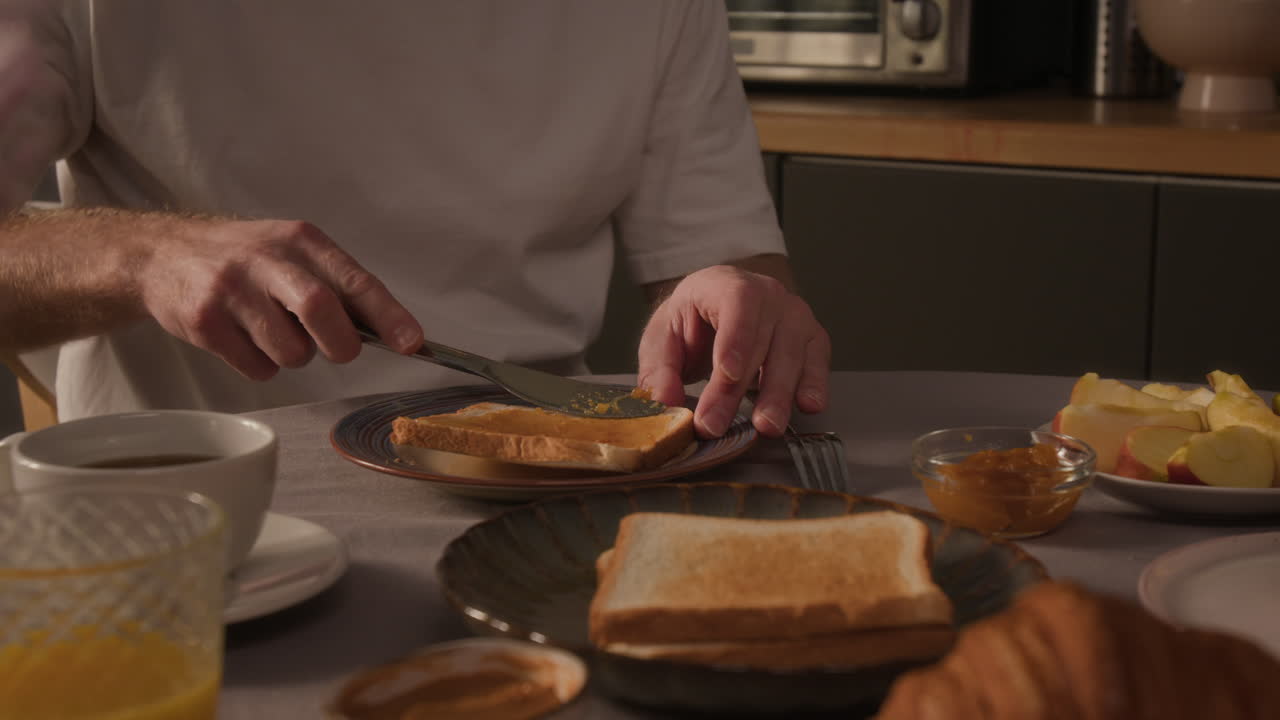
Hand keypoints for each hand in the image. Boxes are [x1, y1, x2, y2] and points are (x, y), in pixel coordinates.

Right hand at [137, 217, 421, 379]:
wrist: (162, 254)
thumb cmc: (246, 260)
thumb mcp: (292, 252)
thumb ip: (337, 286)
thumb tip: (392, 333)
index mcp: (301, 241)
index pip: (354, 280)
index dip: (388, 315)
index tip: (412, 343)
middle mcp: (267, 260)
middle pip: (321, 311)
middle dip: (339, 345)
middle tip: (335, 349)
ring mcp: (232, 290)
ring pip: (291, 352)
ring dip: (293, 356)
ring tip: (272, 331)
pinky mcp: (204, 321)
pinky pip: (257, 368)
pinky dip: (261, 366)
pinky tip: (244, 339)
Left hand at [637, 265, 829, 437]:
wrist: (717, 311)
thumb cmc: (692, 322)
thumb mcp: (662, 339)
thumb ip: (660, 370)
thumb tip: (665, 402)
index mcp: (724, 285)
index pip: (737, 303)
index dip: (735, 338)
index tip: (727, 374)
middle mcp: (767, 294)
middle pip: (761, 338)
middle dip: (738, 388)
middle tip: (719, 423)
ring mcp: (793, 315)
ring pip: (792, 353)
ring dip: (778, 393)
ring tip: (766, 425)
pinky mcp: (811, 339)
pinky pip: (817, 360)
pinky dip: (814, 384)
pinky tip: (808, 405)